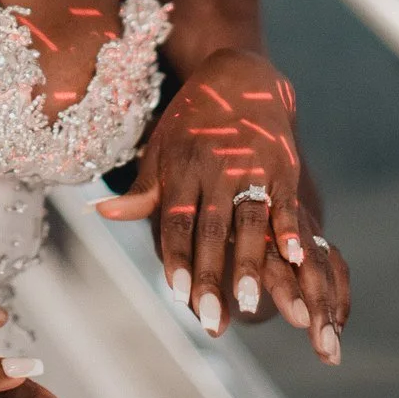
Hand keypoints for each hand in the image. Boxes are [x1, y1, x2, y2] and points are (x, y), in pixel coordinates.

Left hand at [94, 48, 347, 363]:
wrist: (237, 76)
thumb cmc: (190, 122)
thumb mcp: (160, 150)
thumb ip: (143, 190)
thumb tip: (100, 212)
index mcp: (180, 170)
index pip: (175, 222)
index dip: (176, 258)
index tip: (177, 295)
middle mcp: (214, 170)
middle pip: (210, 231)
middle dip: (211, 276)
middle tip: (210, 321)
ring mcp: (250, 166)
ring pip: (248, 221)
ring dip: (251, 264)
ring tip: (251, 305)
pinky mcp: (282, 163)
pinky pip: (285, 200)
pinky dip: (290, 228)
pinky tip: (298, 258)